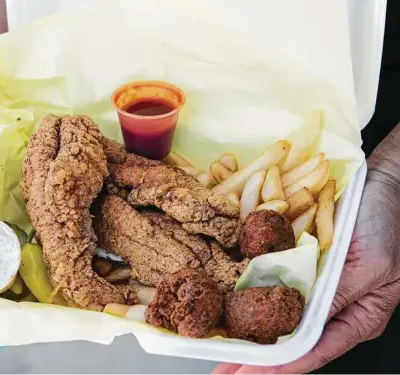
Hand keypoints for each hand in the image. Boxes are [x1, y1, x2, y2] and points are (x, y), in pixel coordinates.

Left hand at [214, 129, 399, 373]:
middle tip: (224, 369)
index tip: (247, 374)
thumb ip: (338, 296)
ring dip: (251, 330)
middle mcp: (331, 305)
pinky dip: (255, 294)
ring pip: (280, 315)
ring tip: (223, 345)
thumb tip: (303, 325)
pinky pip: (276, 282)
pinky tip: (233, 303)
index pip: (312, 350)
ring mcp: (314, 284)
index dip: (277, 366)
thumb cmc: (390, 222)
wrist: (386, 182)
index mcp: (356, 316)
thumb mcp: (370, 265)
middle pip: (290, 339)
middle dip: (256, 357)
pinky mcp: (303, 262)